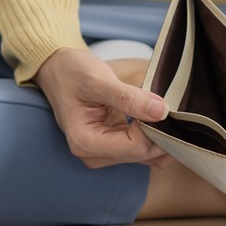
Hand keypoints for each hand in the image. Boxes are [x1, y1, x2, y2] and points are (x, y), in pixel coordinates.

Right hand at [33, 48, 171, 167]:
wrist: (58, 70)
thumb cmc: (71, 73)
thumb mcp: (98, 80)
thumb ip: (129, 98)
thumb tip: (161, 112)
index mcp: (85, 142)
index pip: (135, 147)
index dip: (154, 128)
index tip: (160, 105)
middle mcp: (93, 155)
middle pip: (142, 154)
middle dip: (159, 132)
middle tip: (167, 105)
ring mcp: (104, 153)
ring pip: (146, 154)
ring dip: (159, 134)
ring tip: (160, 108)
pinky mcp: (114, 147)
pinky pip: (142, 148)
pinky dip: (154, 135)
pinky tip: (156, 116)